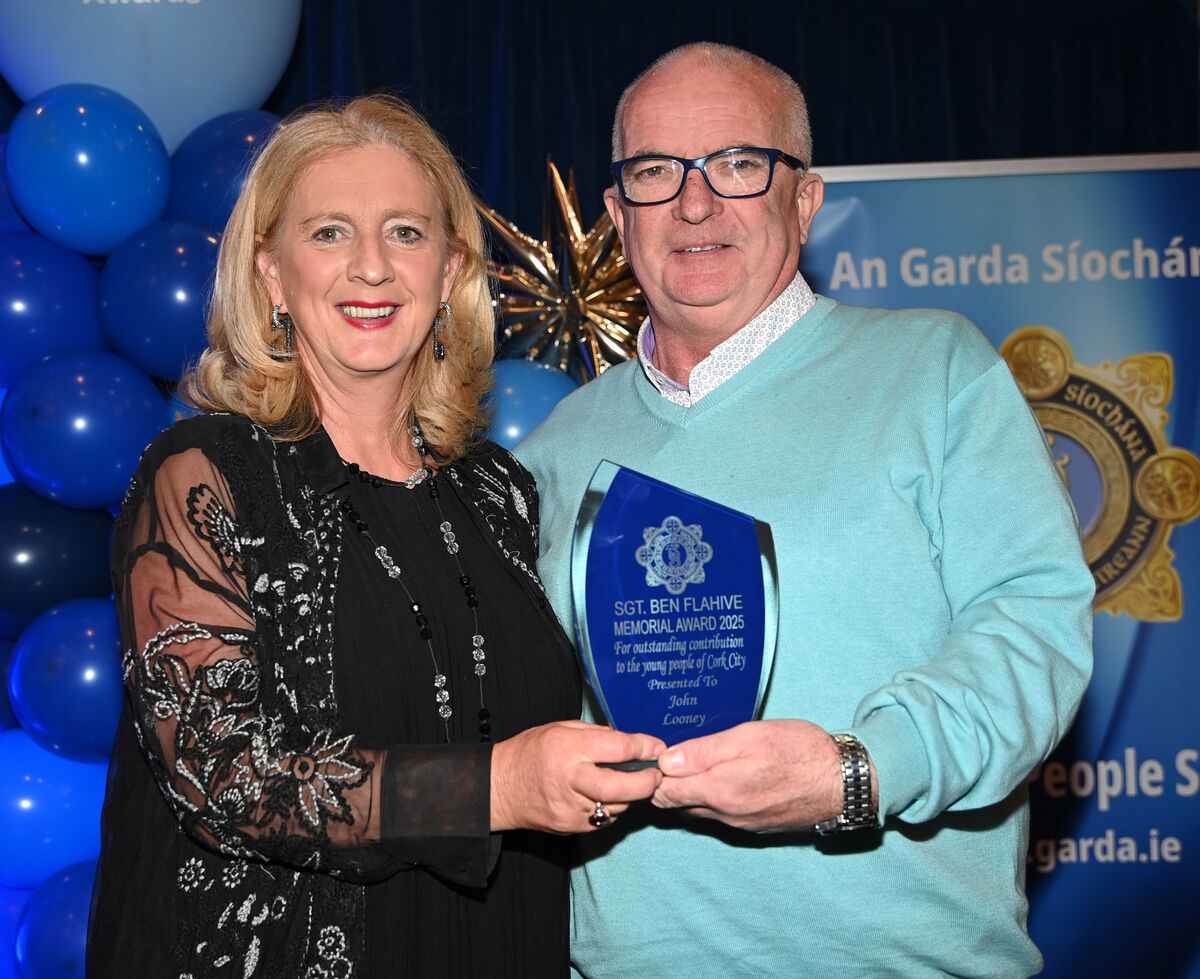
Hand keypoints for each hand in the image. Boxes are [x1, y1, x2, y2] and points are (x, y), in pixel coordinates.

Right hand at [490, 721, 663, 833]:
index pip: (617, 748)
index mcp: (567, 748)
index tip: (656, 747)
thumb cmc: (530, 752)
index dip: (643, 747)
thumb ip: (596, 735)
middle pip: (620, 786)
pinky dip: (611, 806)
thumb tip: (631, 743)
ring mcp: (570, 808)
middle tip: (656, 774)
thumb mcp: (561, 728)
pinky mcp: (571, 827)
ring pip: (617, 806)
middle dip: (646, 782)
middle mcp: (570, 779)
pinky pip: (604, 818)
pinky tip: (602, 795)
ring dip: (629, 795)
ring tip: (626, 781)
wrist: (499, 788)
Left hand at [652, 719, 846, 831]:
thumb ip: (703, 751)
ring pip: (701, 811)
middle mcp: (727, 816)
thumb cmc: (799, 751)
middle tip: (679, 755)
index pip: (665, 794)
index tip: (660, 754)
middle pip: (679, 805)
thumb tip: (666, 761)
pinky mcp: (757, 827)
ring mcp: (742, 825)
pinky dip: (717, 799)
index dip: (656, 774)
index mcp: (719, 792)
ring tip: (704, 762)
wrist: (844, 782)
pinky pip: (723, 816)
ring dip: (694, 792)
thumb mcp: (747, 736)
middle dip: (671, 784)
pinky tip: (729, 777)